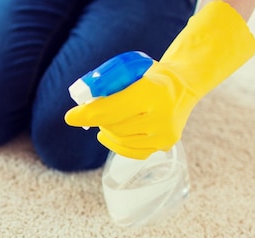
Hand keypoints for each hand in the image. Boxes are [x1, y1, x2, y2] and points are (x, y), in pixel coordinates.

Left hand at [65, 62, 197, 159]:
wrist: (184, 85)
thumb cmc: (150, 75)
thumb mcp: (130, 69)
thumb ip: (106, 85)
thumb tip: (82, 106)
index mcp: (151, 90)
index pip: (111, 109)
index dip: (87, 114)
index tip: (70, 117)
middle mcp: (161, 114)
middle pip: (114, 126)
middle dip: (98, 120)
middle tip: (94, 112)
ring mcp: (164, 133)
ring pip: (121, 140)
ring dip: (108, 131)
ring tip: (108, 120)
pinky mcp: (165, 145)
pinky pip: (132, 152)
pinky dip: (117, 144)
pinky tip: (110, 135)